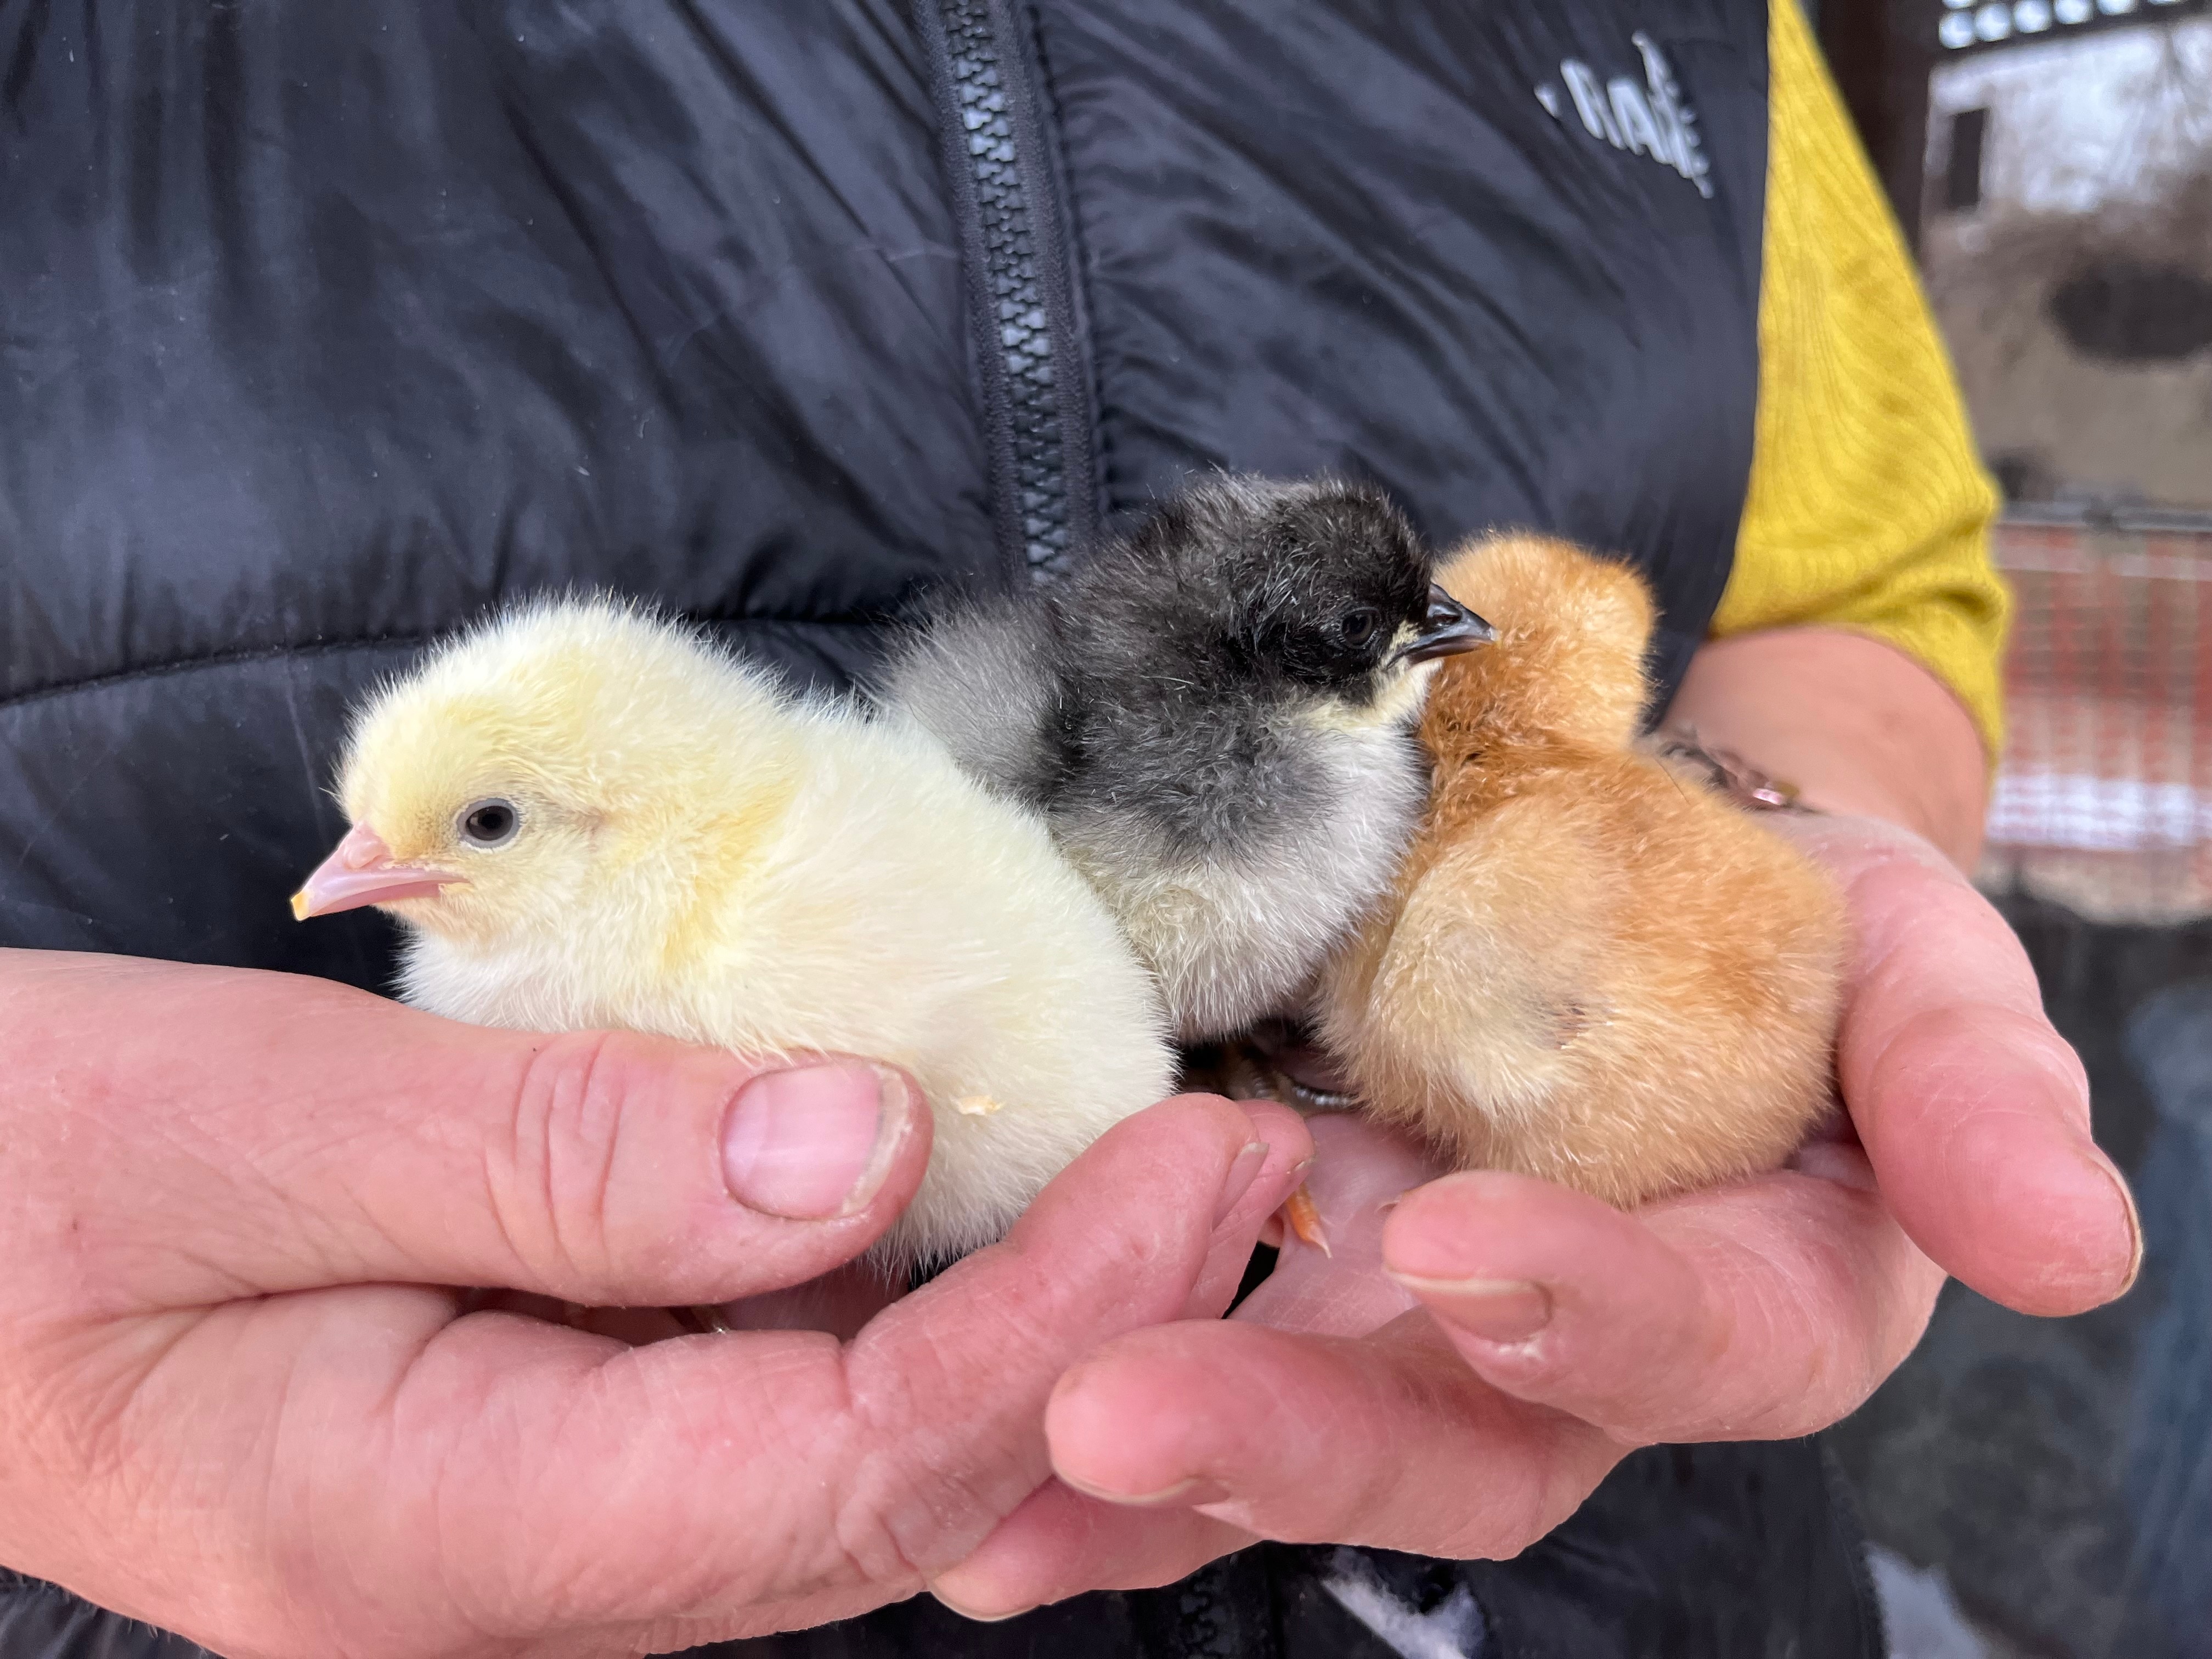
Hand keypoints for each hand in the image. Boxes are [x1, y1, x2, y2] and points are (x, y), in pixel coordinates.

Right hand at [0, 951, 1311, 1657]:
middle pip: (873, 1501)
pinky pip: (771, 1395)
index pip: (828, 1470)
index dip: (1035, 1329)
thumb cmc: (21, 1167)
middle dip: (1087, 1337)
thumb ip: (569, 1153)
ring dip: (1026, 1329)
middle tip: (1233, 1159)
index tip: (1183, 1171)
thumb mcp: (266, 1127)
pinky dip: (903, 1306)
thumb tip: (869, 1145)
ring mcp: (546, 1519)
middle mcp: (528, 1576)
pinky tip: (980, 1199)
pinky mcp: (555, 1431)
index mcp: (442, 1538)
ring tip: (1169, 1178)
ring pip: (846, 1461)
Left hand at [931, 812, 2140, 1613]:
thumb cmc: (1788, 905)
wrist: (1629, 839)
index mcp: (1736, 1286)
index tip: (1463, 1247)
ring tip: (976, 1475)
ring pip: (1283, 1425)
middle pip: (1447, 1439)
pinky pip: (1173, 1340)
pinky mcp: (1279, 1250)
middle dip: (1289, 1436)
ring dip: (1134, 1460)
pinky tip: (944, 1409)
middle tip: (1113, 1417)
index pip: (1691, 1346)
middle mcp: (1556, 1339)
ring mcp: (1400, 1305)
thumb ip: (1972, 1090)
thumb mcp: (1906, 959)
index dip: (1593, 1316)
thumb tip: (2077, 1245)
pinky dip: (1061, 1385)